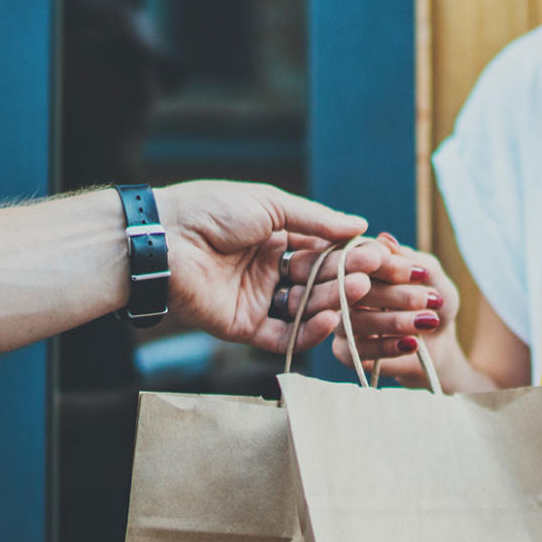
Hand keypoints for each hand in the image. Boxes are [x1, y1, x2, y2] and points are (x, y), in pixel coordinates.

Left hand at [158, 180, 387, 352]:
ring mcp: (259, 301)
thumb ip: (315, 219)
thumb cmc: (210, 210)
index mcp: (275, 239)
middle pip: (318, 281)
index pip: (322, 251)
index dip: (348, 254)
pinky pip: (285, 336)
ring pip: (306, 308)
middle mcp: (270, 271)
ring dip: (333, 302)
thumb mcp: (269, 204)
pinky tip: (331, 319)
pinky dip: (309, 331)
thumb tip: (358, 223)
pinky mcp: (245, 328)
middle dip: (345, 278)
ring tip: (357, 292)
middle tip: (373, 275)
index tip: (377, 255)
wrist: (163, 239)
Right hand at [332, 233, 460, 384]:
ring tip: (428, 321)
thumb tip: (385, 241)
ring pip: (355, 320)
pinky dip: (386, 346)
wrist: (440, 342)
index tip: (420, 274)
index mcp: (361, 263)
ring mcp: (340, 320)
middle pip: (355, 289)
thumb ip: (411, 260)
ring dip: (394, 321)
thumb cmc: (434, 301)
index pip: (361, 258)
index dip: (389, 266)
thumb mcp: (433, 277)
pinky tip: (412, 343)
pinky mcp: (344, 351)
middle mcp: (343, 289)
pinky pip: (356, 350)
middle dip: (395, 294)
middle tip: (430, 299)